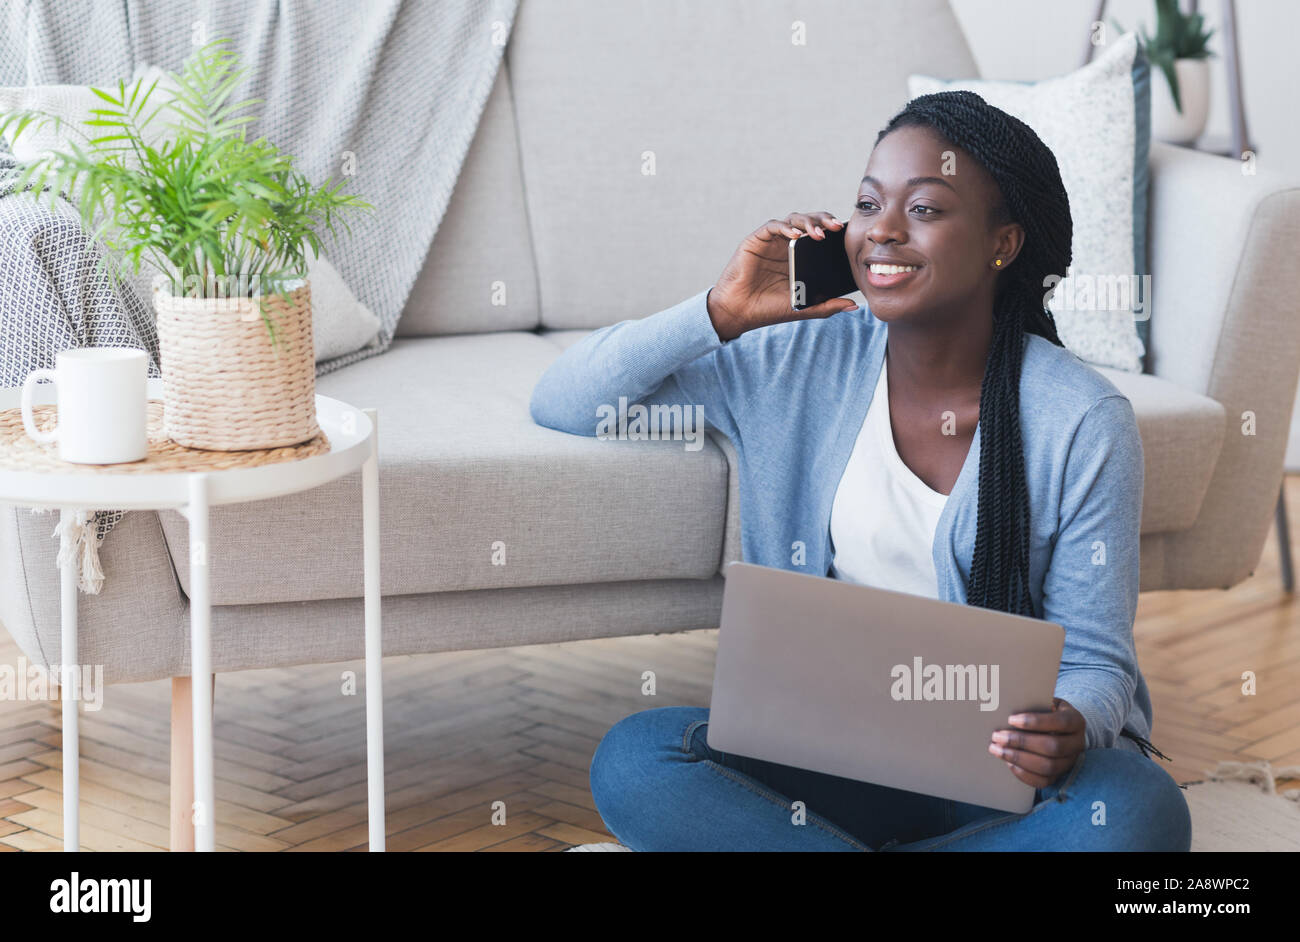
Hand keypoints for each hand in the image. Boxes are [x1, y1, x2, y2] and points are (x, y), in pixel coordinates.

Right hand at [706, 211, 858, 341]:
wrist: (740, 312)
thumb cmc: (769, 310)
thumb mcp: (804, 308)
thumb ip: (827, 305)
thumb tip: (854, 305)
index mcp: (801, 257)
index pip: (820, 235)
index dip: (832, 230)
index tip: (846, 233)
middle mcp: (787, 245)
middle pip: (809, 222)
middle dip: (824, 220)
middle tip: (835, 226)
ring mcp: (772, 241)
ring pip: (793, 219)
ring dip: (807, 222)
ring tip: (817, 234)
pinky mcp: (756, 240)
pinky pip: (773, 226)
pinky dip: (786, 228)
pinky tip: (795, 236)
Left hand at [988, 698, 1085, 789]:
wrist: (1061, 728)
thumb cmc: (1047, 711)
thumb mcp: (1045, 701)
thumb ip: (1033, 703)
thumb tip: (1007, 707)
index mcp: (1076, 721)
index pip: (1060, 722)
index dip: (1035, 721)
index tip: (1011, 719)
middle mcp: (1077, 743)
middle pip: (1052, 747)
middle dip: (1022, 742)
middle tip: (998, 736)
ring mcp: (1070, 761)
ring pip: (1048, 767)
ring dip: (1018, 759)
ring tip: (997, 749)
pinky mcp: (1059, 775)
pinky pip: (1043, 781)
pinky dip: (1024, 773)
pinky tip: (1008, 763)